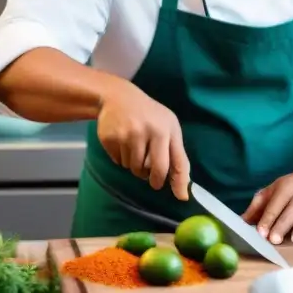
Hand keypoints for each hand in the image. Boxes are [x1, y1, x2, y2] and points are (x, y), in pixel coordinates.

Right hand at [97, 81, 189, 200]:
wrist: (117, 97)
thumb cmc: (150, 116)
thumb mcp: (169, 128)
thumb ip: (178, 157)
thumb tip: (183, 192)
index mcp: (165, 130)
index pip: (173, 163)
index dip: (175, 182)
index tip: (177, 195)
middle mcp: (146, 132)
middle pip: (152, 171)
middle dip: (153, 179)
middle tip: (152, 178)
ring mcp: (126, 135)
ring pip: (133, 168)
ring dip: (136, 166)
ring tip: (136, 148)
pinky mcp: (109, 139)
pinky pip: (119, 162)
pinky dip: (122, 159)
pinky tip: (123, 143)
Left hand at [242, 162, 292, 244]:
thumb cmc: (292, 186)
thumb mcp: (274, 189)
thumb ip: (258, 205)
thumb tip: (242, 221)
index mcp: (287, 187)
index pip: (276, 204)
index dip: (268, 219)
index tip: (261, 232)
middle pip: (292, 212)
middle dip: (282, 226)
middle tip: (274, 240)